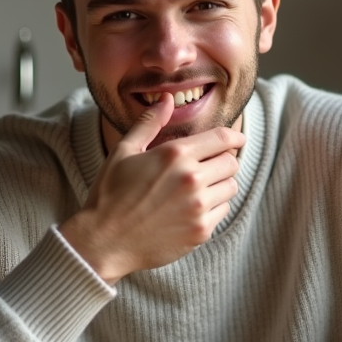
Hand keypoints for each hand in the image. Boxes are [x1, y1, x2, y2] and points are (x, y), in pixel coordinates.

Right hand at [59, 94, 244, 283]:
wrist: (103, 241)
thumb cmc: (109, 195)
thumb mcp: (123, 152)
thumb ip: (149, 123)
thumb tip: (166, 99)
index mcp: (175, 155)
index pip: (222, 138)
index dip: (234, 136)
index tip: (237, 139)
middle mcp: (191, 180)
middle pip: (231, 162)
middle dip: (224, 160)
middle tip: (209, 165)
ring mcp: (198, 208)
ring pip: (230, 188)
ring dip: (220, 184)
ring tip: (199, 187)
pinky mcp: (200, 231)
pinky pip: (222, 212)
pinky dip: (213, 208)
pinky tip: (192, 208)